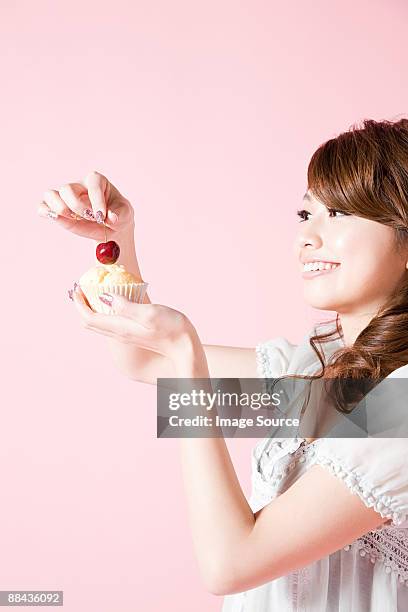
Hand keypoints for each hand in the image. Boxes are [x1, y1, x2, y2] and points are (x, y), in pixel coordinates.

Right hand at [37, 170, 134, 240]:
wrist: (111, 227)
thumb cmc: (118, 215)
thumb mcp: (125, 214)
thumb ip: (119, 214)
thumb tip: (111, 218)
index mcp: (97, 181)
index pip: (92, 183)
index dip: (96, 200)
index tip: (102, 216)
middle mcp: (79, 186)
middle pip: (67, 189)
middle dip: (77, 206)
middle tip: (90, 218)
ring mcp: (66, 198)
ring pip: (51, 195)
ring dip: (59, 208)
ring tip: (72, 218)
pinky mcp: (58, 211)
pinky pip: (43, 207)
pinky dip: (45, 212)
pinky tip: (55, 218)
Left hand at [70, 284, 193, 358]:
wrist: (186, 349)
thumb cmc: (172, 330)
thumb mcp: (150, 313)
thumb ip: (126, 306)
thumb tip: (106, 298)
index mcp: (120, 328)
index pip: (89, 317)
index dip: (79, 303)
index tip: (77, 288)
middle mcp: (120, 334)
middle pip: (91, 322)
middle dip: (82, 305)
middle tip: (81, 289)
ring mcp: (126, 336)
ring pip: (100, 324)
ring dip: (92, 309)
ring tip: (93, 292)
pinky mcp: (134, 335)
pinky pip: (111, 324)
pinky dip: (104, 312)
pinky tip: (113, 302)